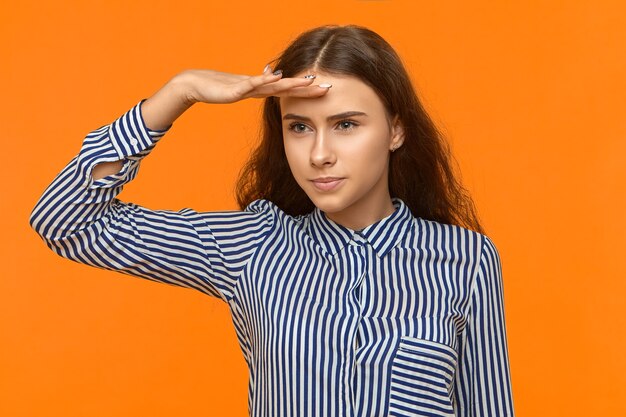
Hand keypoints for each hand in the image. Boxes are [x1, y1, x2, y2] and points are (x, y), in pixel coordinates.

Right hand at [180, 66, 330, 104]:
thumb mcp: (244, 92)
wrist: (197, 84)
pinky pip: (252, 83)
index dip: (308, 91)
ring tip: (309, 80)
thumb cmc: (219, 89)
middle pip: (288, 87)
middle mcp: (259, 85)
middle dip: (308, 87)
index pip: (290, 91)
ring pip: (274, 84)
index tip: (326, 91)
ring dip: (292, 82)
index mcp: (263, 89)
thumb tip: (273, 81)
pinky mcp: (236, 88)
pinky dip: (264, 80)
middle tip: (328, 86)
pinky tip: (275, 76)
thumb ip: (259, 89)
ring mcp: (248, 86)